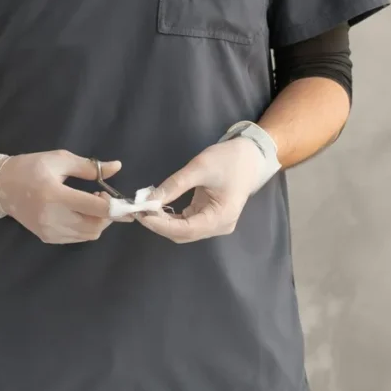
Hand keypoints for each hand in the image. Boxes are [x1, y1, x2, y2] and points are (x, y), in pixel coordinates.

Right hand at [0, 149, 120, 243]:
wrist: (0, 186)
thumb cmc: (31, 168)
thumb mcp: (60, 160)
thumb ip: (90, 167)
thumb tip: (117, 167)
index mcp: (55, 195)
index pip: (96, 208)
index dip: (115, 206)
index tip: (120, 198)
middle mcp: (53, 217)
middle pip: (96, 226)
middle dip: (107, 215)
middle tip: (102, 198)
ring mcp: (49, 231)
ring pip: (89, 235)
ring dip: (98, 222)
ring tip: (89, 204)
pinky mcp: (47, 238)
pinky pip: (77, 238)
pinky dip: (85, 227)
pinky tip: (78, 213)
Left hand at [137, 137, 270, 243]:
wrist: (251, 156)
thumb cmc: (229, 160)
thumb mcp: (200, 168)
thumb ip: (175, 185)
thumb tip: (149, 199)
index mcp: (221, 217)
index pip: (186, 229)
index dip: (162, 225)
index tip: (142, 215)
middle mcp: (219, 226)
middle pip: (183, 234)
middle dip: (160, 225)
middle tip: (139, 210)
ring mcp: (214, 224)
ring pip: (183, 231)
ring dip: (164, 222)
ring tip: (146, 208)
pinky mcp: (209, 218)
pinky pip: (187, 224)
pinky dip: (171, 218)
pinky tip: (158, 207)